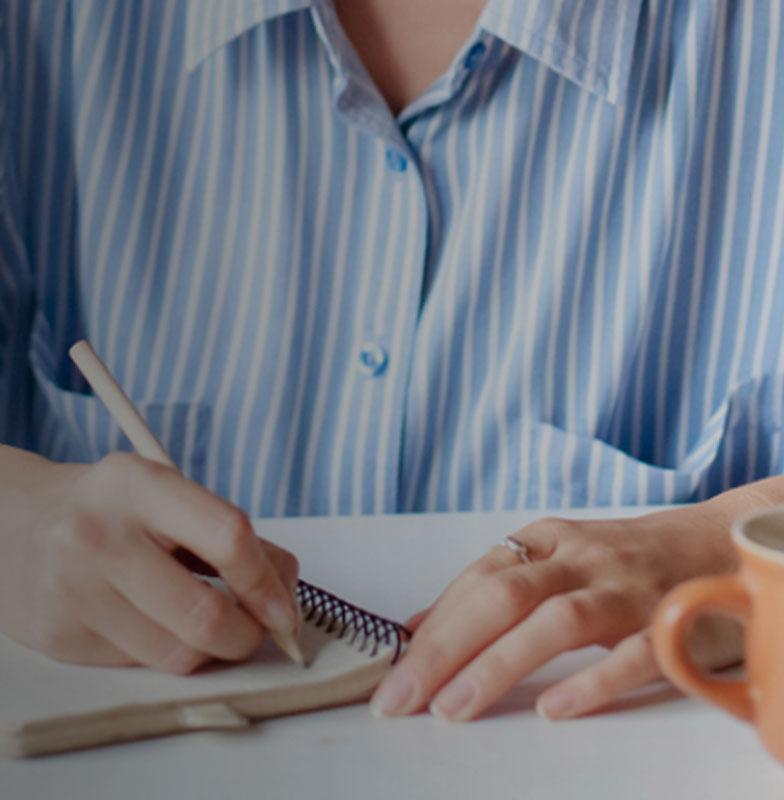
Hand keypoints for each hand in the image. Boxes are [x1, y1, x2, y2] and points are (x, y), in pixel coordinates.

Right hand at [0, 448, 298, 672]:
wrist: (17, 524)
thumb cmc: (115, 510)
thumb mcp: (173, 496)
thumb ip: (235, 538)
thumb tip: (285, 596)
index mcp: (139, 485)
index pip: (228, 537)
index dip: (267, 582)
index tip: (284, 608)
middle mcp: (99, 536)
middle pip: (206, 615)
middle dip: (248, 634)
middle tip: (255, 628)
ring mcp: (73, 591)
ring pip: (179, 655)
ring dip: (211, 649)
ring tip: (204, 619)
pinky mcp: (60, 638)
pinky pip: (144, 665)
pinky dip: (168, 651)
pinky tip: (156, 621)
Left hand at [369, 483, 781, 721]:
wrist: (717, 543)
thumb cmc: (621, 559)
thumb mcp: (554, 559)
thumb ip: (491, 589)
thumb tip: (419, 628)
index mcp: (548, 539)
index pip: (477, 579)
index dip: (433, 627)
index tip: (394, 673)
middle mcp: (582, 558)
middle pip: (504, 594)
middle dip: (446, 646)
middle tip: (403, 698)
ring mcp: (629, 589)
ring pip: (559, 620)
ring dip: (500, 663)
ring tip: (454, 708)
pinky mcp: (674, 623)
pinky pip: (633, 653)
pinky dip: (593, 680)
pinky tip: (553, 710)